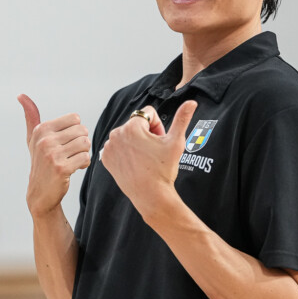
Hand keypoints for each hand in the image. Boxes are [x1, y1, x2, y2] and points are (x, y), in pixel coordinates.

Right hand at [18, 94, 90, 217]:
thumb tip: (21, 95)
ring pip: (85, 144)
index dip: (75, 131)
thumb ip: (31, 116)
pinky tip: (75, 168)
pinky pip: (86, 158)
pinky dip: (84, 164)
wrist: (40, 192)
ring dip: (83, 153)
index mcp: (41, 129)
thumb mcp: (33, 138)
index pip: (75, 119)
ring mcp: (53, 155)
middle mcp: (45, 140)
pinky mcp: (61, 168)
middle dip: (81, 143)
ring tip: (73, 160)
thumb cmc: (40, 161)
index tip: (67, 141)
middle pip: (82, 131)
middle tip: (72, 152)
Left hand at [101, 101, 197, 219]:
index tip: (160, 141)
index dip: (159, 127)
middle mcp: (117, 134)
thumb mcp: (176, 142)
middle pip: (137, 125)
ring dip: (136, 143)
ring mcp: (109, 147)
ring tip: (144, 159)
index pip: (148, 114)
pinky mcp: (106, 158)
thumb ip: (182, 119)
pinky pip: (118, 147)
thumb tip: (191, 103)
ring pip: (127, 136)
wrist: (151, 195)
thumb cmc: (163, 169)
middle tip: (154, 152)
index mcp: (132, 126)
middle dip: (147, 135)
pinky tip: (134, 163)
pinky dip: (126, 152)